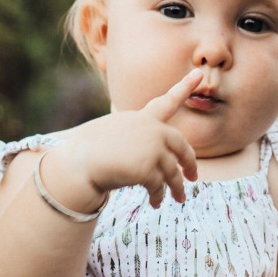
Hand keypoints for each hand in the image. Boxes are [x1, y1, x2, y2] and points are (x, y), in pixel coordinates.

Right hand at [49, 69, 202, 208]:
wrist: (79, 162)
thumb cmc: (91, 149)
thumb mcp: (117, 133)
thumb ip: (139, 137)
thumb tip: (155, 156)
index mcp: (142, 118)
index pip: (167, 101)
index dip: (184, 87)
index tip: (198, 73)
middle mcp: (151, 130)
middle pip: (181, 145)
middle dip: (189, 162)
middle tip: (193, 176)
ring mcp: (152, 148)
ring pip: (173, 171)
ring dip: (177, 187)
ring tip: (180, 198)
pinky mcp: (148, 168)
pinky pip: (159, 186)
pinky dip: (158, 196)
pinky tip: (155, 203)